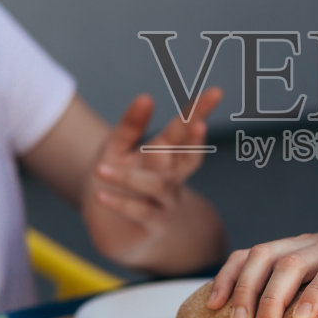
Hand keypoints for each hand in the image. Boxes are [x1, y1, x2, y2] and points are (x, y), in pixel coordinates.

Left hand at [82, 87, 222, 269]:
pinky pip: (140, 212)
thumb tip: (147, 96)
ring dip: (131, 177)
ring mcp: (165, 201)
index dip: (200, 111)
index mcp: (166, 153)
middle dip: (195, 140)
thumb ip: (131, 125)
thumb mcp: (119, 148)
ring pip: (157, 186)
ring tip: (102, 169)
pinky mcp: (151, 224)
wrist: (113, 226)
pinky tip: (101, 195)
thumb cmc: (119, 178)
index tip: (216, 92)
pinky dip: (120, 204)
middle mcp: (172, 176)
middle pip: (188, 157)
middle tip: (200, 123)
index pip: (185, 129)